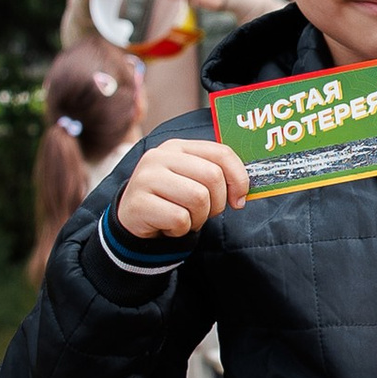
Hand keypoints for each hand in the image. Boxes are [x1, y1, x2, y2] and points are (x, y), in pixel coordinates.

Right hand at [115, 137, 250, 242]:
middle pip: (213, 176)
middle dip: (217, 203)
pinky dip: (181, 230)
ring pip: (198, 198)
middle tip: (204, 212)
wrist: (133, 220)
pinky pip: (180, 219)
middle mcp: (160, 157)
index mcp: (178, 147)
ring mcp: (146, 178)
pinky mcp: (139, 203)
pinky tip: (168, 226)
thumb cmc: (171, 200)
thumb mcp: (193, 181)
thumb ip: (216, 176)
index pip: (221, 152)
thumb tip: (243, 190)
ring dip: (198, 218)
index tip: (239, 199)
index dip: (238, 177)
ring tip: (184, 218)